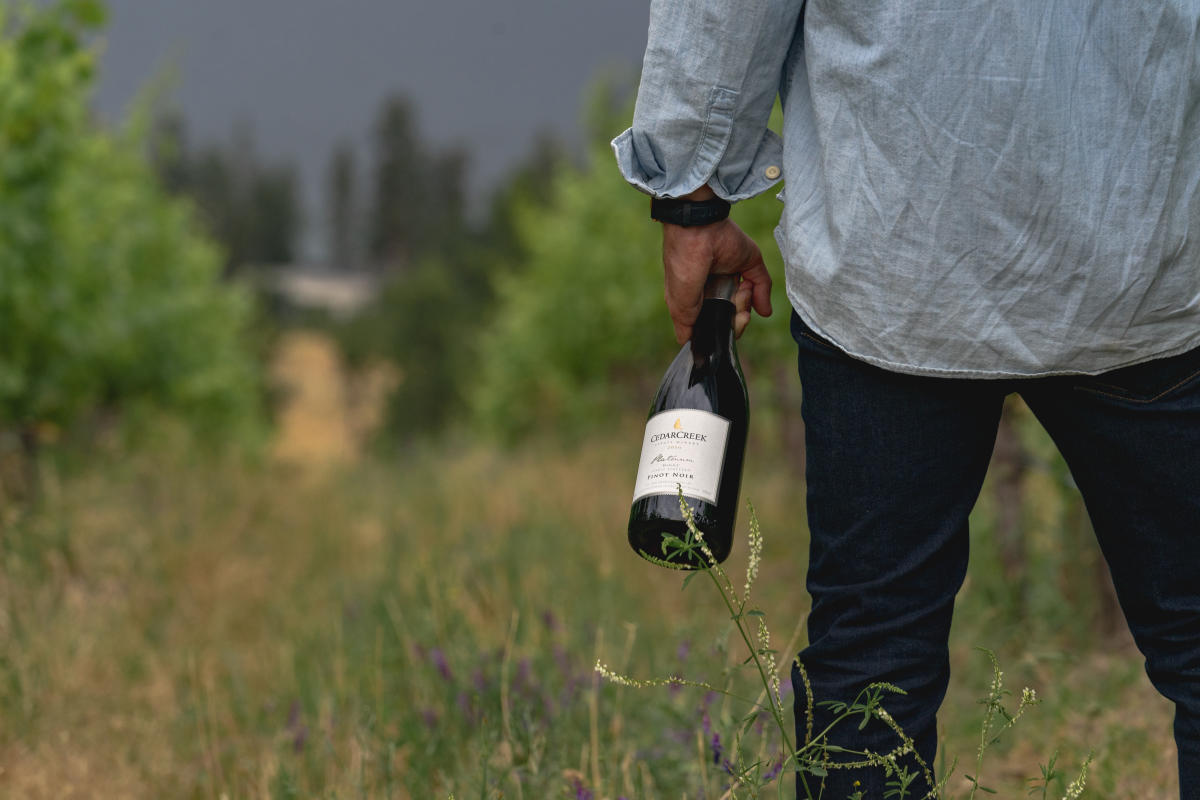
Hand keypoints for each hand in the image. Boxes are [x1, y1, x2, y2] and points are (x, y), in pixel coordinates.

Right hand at [660, 190, 772, 343]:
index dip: (719, 331)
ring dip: (744, 304)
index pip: (712, 324)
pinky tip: (747, 290)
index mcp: (695, 298)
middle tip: (735, 310)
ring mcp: (732, 277)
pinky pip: (762, 286)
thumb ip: (686, 324)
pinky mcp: (750, 264)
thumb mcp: (679, 302)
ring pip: (747, 305)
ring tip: (738, 290)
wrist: (698, 229)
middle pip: (731, 317)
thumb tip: (690, 343)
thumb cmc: (682, 265)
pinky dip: (761, 296)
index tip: (721, 327)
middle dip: (735, 319)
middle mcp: (714, 289)